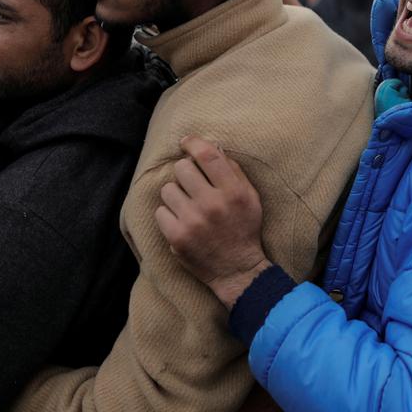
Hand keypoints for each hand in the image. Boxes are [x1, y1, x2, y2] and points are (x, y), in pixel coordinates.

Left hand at [155, 136, 270, 307]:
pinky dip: (168, 215)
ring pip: (168, 189)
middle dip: (185, 173)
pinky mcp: (177, 237)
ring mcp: (193, 221)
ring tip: (187, 205)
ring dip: (176, 194)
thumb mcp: (250, 197)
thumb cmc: (244, 229)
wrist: (237, 270)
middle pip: (182, 168)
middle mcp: (212, 204)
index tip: (186, 142)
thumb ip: (233, 171)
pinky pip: (160, 211)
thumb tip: (212, 147)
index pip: (208, 155)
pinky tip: (181, 221)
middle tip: (192, 184)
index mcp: (233, 191)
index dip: (193, 143)